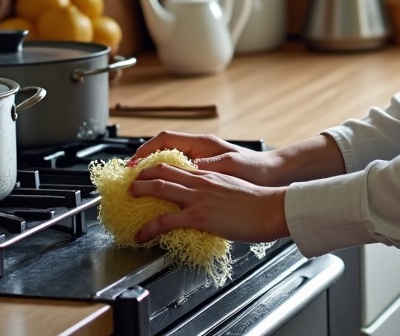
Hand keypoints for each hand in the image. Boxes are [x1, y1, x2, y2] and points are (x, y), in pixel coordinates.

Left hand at [129, 163, 288, 243]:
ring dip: (139, 191)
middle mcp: (200, 180)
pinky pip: (165, 221)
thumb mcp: (232, 188)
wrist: (269, 208)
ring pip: (159, 187)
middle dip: (142, 174)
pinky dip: (148, 228)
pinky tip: (141, 235)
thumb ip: (216, 190)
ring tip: (129, 198)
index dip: (158, 166)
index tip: (147, 171)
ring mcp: (197, 197)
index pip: (177, 164)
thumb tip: (207, 200)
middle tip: (131, 182)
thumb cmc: (257, 201)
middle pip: (162, 170)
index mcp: (209, 174)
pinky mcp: (198, 216)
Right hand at [130, 131, 283, 185]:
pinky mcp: (206, 175)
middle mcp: (200, 151)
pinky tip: (162, 195)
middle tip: (129, 178)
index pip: (165, 140)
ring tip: (139, 187)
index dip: (146, 150)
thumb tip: (189, 167)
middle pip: (163, 150)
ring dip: (154, 172)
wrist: (272, 175)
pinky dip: (169, 182)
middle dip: (144, 163)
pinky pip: (181, 175)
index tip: (133, 163)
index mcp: (202, 144)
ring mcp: (202, 162)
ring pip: (170, 163)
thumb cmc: (255, 168)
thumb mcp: (231, 165)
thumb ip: (209, 166)